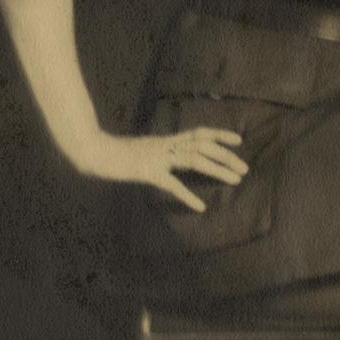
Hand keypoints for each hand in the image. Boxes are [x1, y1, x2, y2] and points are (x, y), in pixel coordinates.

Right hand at [76, 128, 248, 212]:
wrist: (94, 152)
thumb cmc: (118, 155)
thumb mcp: (146, 151)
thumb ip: (163, 155)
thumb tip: (177, 161)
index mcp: (167, 141)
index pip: (199, 133)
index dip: (220, 135)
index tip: (239, 140)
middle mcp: (166, 146)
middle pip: (203, 146)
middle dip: (226, 156)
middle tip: (245, 169)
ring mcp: (157, 157)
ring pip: (193, 159)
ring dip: (217, 169)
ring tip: (235, 180)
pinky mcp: (146, 171)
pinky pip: (170, 184)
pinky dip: (187, 195)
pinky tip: (200, 206)